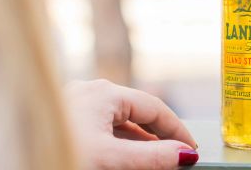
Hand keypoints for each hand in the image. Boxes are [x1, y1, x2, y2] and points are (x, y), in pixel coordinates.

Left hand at [65, 79, 198, 169]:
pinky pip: (103, 128)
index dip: (177, 130)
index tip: (192, 151)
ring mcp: (76, 105)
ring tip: (156, 158)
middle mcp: (90, 92)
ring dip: (140, 140)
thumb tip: (184, 154)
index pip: (155, 108)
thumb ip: (152, 157)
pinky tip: (127, 155)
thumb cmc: (58, 155)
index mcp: (104, 93)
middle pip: (138, 113)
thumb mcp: (111, 159)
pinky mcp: (66, 122)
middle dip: (160, 135)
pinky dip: (120, 141)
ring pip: (120, 121)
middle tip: (178, 156)